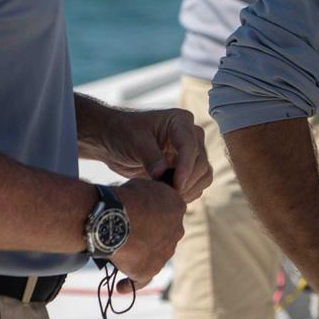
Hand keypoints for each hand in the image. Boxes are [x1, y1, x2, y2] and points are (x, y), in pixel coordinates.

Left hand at [94, 106, 212, 202]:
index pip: (190, 146)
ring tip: (169, 197)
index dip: (186, 167)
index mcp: (180, 121)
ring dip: (190, 189)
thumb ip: (151, 158)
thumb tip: (163, 176)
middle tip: (168, 195)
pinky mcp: (187, 167)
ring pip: (204, 174)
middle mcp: (191, 135)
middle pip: (201, 162)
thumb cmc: (123, 133)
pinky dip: (188, 193)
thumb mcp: (135, 141)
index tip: (176, 185)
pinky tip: (170, 197)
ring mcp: (191, 152)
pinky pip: (198, 183)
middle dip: (187, 181)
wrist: (113, 140)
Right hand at [108, 176, 185, 284]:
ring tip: (122, 257)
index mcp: (177, 206)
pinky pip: (140, 279)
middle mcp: (176, 231)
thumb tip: (147, 200)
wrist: (116, 217)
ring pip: (154, 257)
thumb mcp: (144, 185)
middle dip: (150, 236)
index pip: (168, 213)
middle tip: (130, 235)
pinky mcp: (149, 270)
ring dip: (141, 257)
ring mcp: (164, 253)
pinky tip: (121, 286)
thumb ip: (152, 195)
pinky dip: (130, 283)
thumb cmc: (125, 196)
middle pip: (163, 236)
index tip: (140, 216)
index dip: (154, 215)